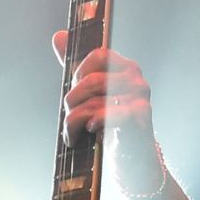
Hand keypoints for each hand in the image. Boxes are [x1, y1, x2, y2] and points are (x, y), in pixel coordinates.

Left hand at [50, 30, 162, 192]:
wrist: (132, 163)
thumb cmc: (109, 127)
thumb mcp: (89, 95)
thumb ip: (76, 66)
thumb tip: (58, 36)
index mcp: (125, 68)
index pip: (98, 55)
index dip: (79, 74)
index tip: (76, 92)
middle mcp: (136, 79)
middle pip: (91, 81)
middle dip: (72, 102)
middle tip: (69, 121)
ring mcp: (141, 97)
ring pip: (94, 101)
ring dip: (75, 121)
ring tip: (75, 134)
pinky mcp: (142, 117)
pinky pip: (108, 114)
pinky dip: (94, 123)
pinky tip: (92, 130)